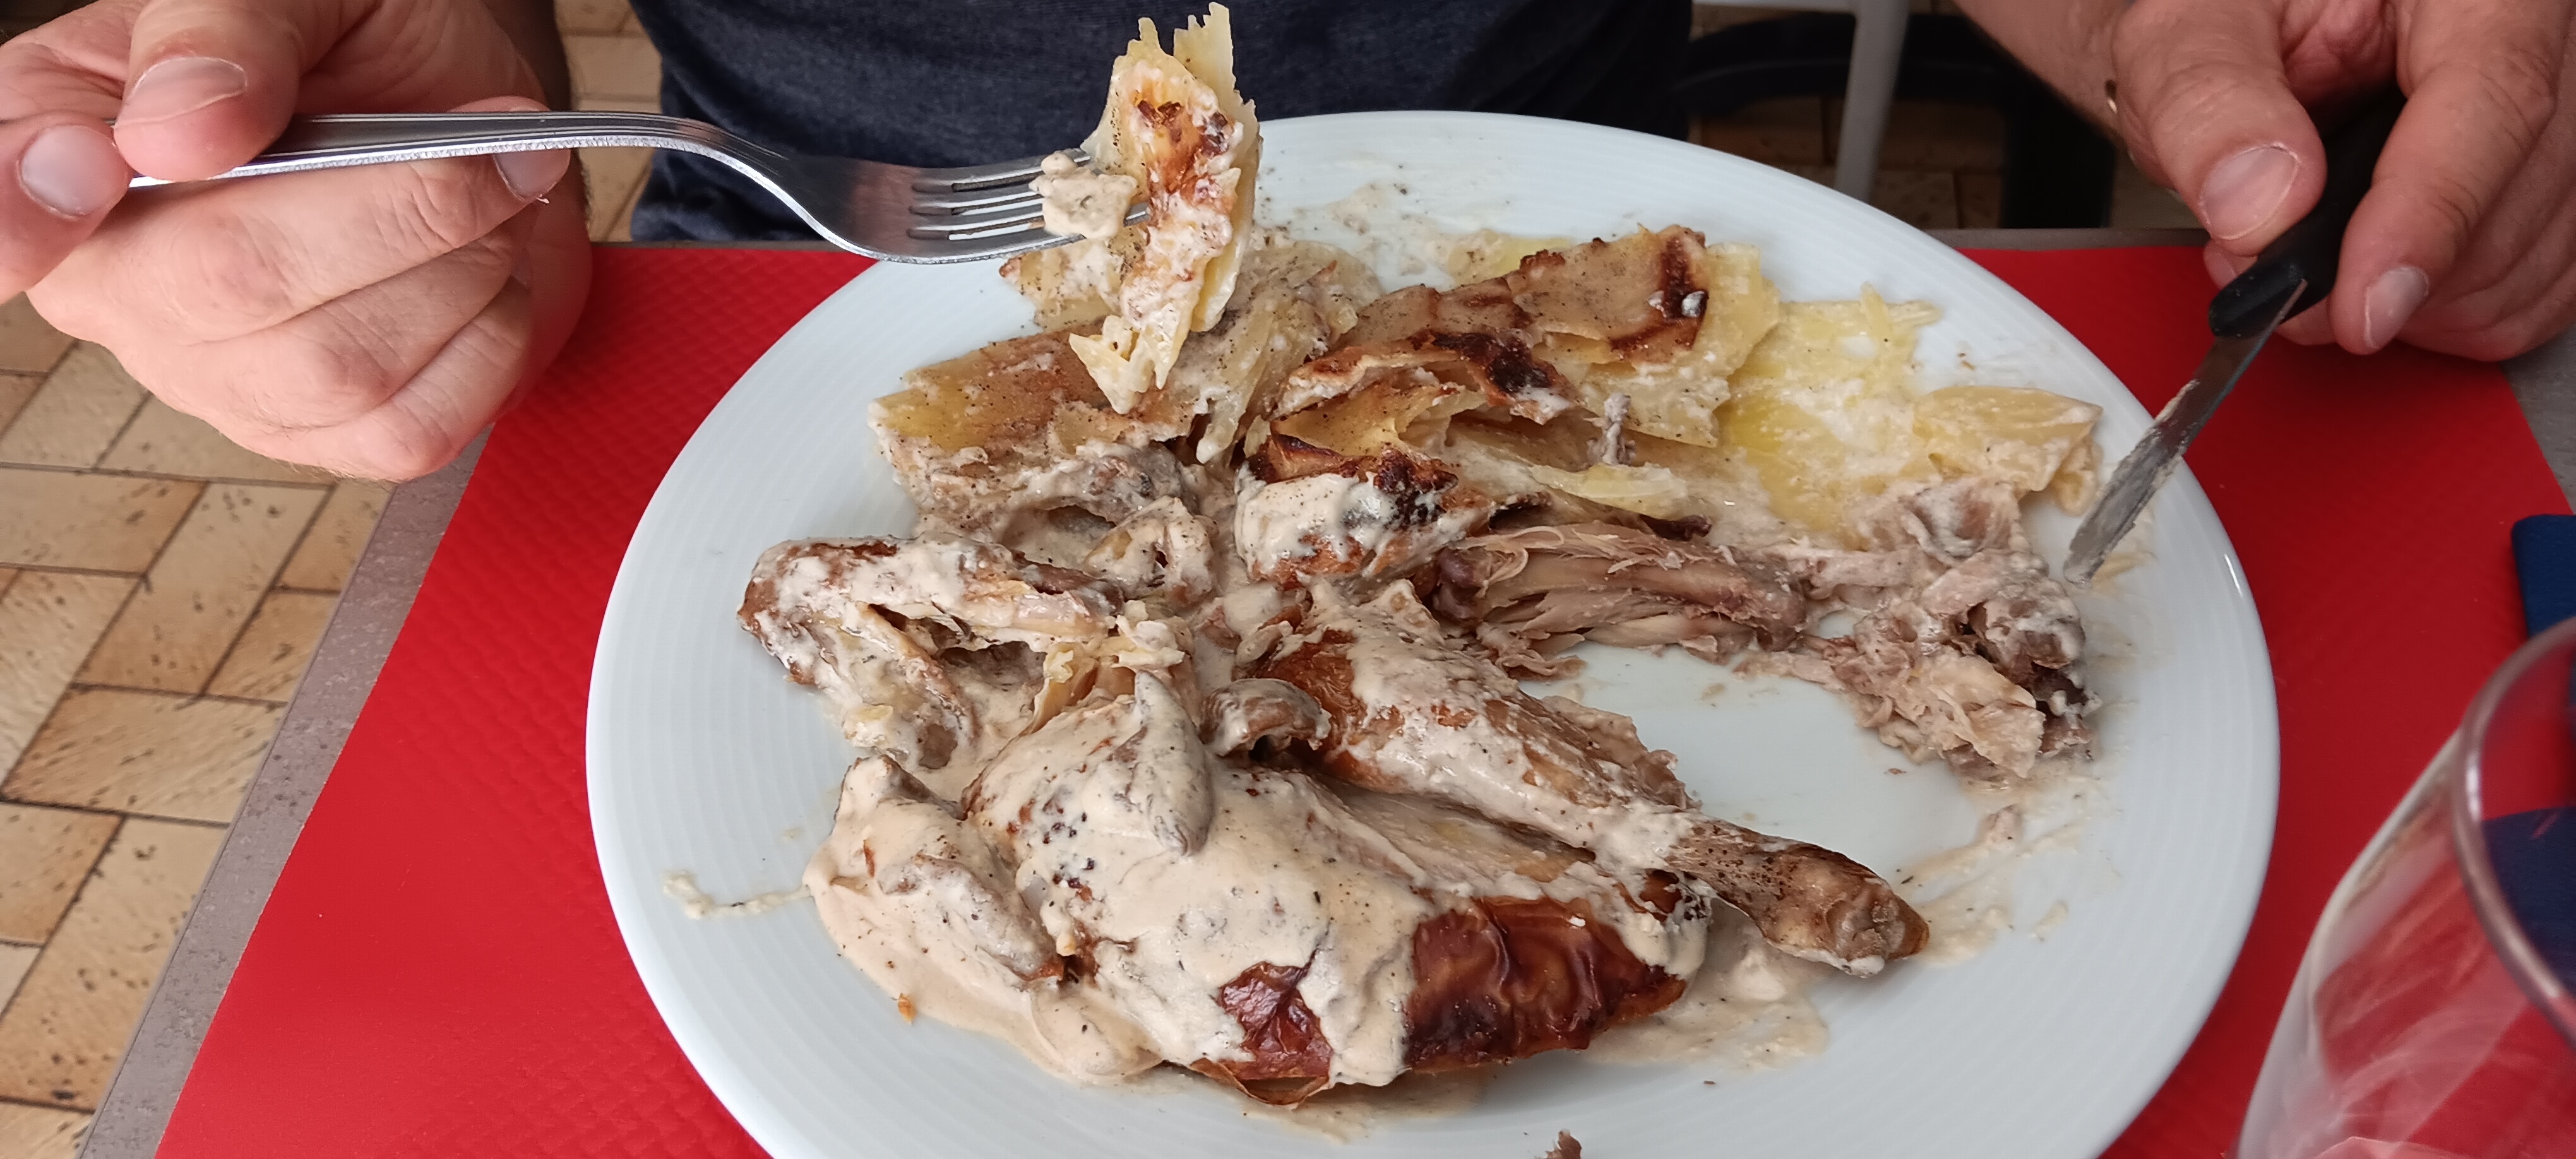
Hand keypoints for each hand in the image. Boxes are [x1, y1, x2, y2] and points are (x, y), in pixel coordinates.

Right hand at [0, 0, 592, 478]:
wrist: (458, 112)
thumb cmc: (348, 47)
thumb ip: (220, 32)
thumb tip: (177, 130)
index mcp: (55, 145)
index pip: (7, 208)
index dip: (27, 208)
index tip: (92, 166)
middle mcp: (116, 283)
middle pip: (232, 283)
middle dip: (399, 207)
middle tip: (485, 147)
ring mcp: (212, 375)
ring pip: (339, 369)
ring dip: (461, 269)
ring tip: (492, 192)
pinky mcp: (317, 435)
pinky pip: (409, 431)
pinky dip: (488, 339)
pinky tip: (489, 271)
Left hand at [1964, 0, 2575, 360]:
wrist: (2258, 31)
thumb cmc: (2240, 15)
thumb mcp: (2191, 30)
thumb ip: (2208, 101)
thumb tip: (2256, 205)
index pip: (2495, 102)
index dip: (2426, 218)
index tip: (2363, 307)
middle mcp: (2536, 49)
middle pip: (2511, 200)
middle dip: (2379, 272)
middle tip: (2264, 262)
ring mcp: (2551, 126)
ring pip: (2525, 261)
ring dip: (2408, 303)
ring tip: (2304, 254)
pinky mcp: (2543, 190)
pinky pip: (2533, 290)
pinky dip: (2441, 314)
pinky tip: (2368, 274)